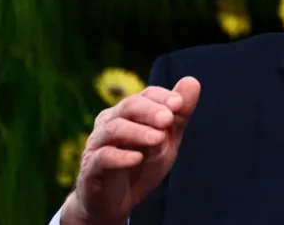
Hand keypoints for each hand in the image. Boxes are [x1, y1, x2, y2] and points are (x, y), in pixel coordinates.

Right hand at [61, 77, 200, 224]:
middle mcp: (110, 122)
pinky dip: (120, 156)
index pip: (146, 95)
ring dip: (138, 132)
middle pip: (128, 106)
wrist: (117, 203)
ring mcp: (97, 145)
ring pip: (114, 129)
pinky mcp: (90, 169)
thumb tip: (192, 81)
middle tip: (168, 119)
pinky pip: (102, 157)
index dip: (162, 97)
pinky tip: (136, 159)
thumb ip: (179, 114)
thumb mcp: (167, 140)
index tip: (179, 104)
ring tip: (158, 138)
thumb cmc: (142, 165)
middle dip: (150, 110)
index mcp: (129, 112)